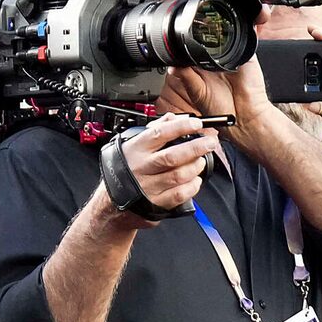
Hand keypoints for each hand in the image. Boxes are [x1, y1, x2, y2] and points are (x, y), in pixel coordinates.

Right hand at [103, 112, 219, 218]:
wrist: (111, 200)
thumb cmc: (126, 169)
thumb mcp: (133, 144)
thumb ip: (155, 130)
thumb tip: (174, 118)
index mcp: (136, 149)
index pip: (160, 133)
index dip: (181, 127)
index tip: (196, 123)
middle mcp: (142, 167)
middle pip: (173, 156)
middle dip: (196, 148)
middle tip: (210, 143)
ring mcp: (148, 186)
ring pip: (178, 175)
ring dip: (195, 167)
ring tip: (201, 162)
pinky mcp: (155, 202)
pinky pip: (179, 194)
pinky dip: (192, 186)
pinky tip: (196, 180)